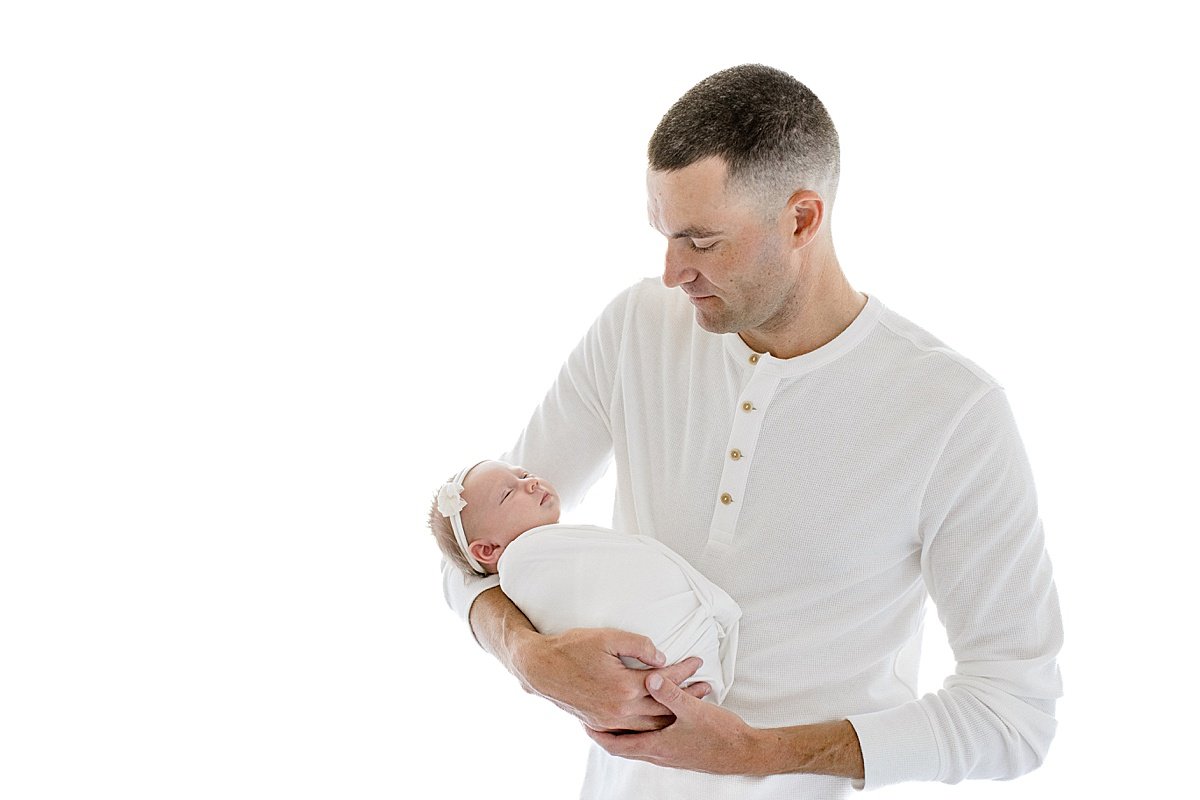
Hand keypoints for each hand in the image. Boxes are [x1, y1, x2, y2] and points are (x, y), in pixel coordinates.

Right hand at [516, 627, 711, 732]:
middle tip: (706, 688)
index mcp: (625, 686)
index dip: (685, 670)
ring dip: (673, 714)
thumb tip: (662, 658)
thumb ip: (639, 645)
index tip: (699, 661)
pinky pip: (634, 730)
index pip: (665, 680)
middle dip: (687, 696)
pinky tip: (659, 719)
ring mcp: (611, 720)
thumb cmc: (572, 648)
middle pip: (664, 706)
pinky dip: (651, 725)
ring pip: (651, 724)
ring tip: (690, 705)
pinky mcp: (601, 724)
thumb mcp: (608, 637)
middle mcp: (620, 708)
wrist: (541, 669)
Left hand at [584, 672, 769, 775]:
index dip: (598, 734)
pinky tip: (647, 722)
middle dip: (606, 733)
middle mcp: (659, 754)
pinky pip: (652, 742)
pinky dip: (643, 732)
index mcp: (656, 745)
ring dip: (625, 732)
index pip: (617, 743)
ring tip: (614, 718)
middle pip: (623, 746)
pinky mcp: (679, 751)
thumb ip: (669, 692)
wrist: (744, 753)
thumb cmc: (720, 735)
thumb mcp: (693, 710)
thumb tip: (649, 676)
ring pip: (638, 744)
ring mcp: (669, 755)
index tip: (583, 724)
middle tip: (590, 721)